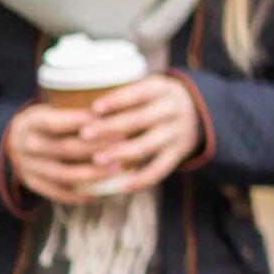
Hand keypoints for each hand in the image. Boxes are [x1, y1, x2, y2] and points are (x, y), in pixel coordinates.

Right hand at [5, 102, 110, 205]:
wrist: (16, 140)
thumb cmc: (49, 119)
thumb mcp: (52, 106)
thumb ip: (75, 105)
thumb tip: (117, 102)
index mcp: (31, 122)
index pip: (53, 122)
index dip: (79, 121)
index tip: (107, 118)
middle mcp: (27, 146)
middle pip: (63, 149)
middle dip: (95, 147)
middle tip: (124, 143)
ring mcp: (28, 168)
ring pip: (63, 174)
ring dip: (93, 173)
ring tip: (119, 168)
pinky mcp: (33, 184)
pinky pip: (59, 194)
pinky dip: (83, 194)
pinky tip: (105, 192)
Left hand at [80, 75, 203, 192]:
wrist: (199, 110)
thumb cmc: (155, 98)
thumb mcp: (148, 86)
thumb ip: (123, 91)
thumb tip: (75, 99)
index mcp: (161, 89)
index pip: (139, 92)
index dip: (116, 101)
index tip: (93, 109)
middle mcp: (171, 110)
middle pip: (139, 120)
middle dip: (110, 128)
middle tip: (84, 135)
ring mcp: (177, 133)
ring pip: (147, 146)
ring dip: (120, 154)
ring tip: (96, 160)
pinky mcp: (179, 153)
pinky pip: (160, 169)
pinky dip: (142, 180)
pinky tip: (122, 187)